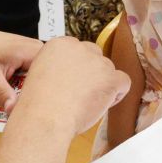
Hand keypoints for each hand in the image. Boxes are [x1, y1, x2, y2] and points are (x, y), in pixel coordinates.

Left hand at [0, 26, 42, 112]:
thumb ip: (3, 94)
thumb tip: (14, 112)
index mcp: (30, 51)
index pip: (49, 74)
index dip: (46, 92)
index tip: (37, 107)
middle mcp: (36, 48)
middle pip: (47, 74)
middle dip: (39, 91)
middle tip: (30, 107)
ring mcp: (32, 50)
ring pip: (40, 73)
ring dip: (33, 87)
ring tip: (25, 102)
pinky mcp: (27, 54)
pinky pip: (34, 70)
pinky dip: (28, 82)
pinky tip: (20, 92)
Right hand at [12, 36, 129, 135]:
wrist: (45, 118)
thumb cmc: (38, 105)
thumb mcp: (40, 74)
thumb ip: (58, 68)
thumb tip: (72, 75)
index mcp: (59, 44)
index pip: (77, 51)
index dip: (76, 69)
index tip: (71, 83)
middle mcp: (80, 48)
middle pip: (94, 56)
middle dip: (91, 73)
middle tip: (80, 93)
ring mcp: (97, 62)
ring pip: (108, 69)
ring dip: (102, 84)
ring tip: (88, 103)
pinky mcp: (111, 77)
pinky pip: (123, 81)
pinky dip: (117, 93)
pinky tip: (104, 103)